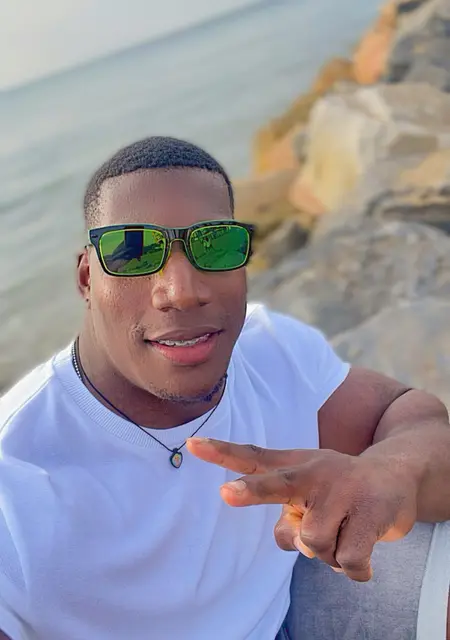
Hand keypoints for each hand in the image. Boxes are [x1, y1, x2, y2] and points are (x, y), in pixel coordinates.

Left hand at [186, 438, 417, 581]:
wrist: (398, 474)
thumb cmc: (340, 489)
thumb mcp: (310, 494)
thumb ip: (288, 516)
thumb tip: (289, 541)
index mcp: (296, 465)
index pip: (253, 457)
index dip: (221, 453)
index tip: (191, 445)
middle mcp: (315, 473)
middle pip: (279, 485)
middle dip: (252, 492)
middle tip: (227, 493)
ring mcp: (344, 491)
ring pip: (312, 544)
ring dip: (326, 553)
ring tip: (343, 533)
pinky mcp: (371, 512)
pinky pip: (347, 560)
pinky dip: (354, 568)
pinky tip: (364, 551)